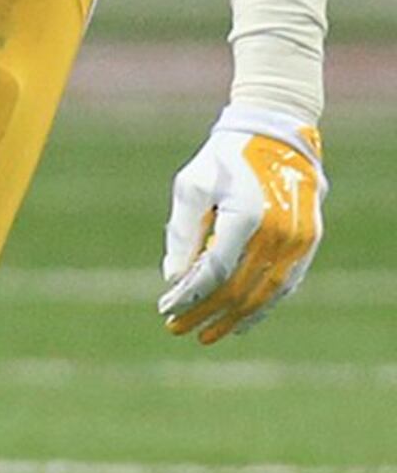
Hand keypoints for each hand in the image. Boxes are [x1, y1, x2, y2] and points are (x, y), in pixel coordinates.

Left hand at [160, 105, 324, 341]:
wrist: (276, 137)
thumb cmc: (224, 160)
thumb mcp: (192, 188)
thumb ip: (182, 234)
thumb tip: (173, 278)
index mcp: (246, 218)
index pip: (214, 272)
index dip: (189, 296)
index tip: (165, 309)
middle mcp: (277, 234)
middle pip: (238, 290)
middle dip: (205, 313)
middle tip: (176, 328)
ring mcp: (298, 241)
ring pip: (265, 294)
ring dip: (235, 318)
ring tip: (208, 334)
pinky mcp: (308, 243)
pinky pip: (285, 284)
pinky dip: (263, 306)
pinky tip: (242, 321)